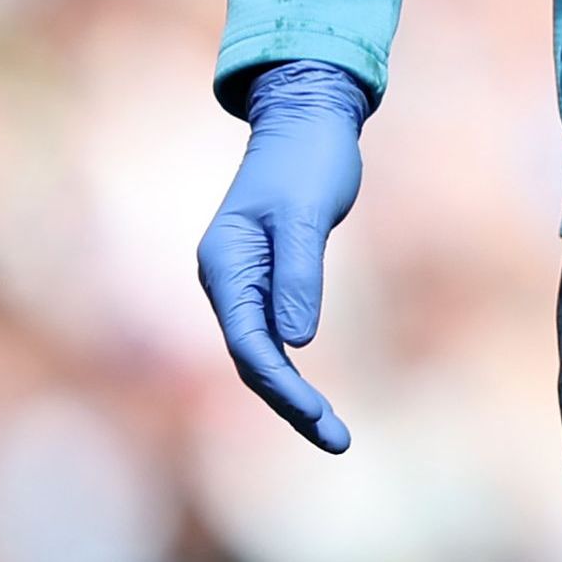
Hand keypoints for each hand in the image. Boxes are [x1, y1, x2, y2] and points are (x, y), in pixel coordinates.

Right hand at [196, 61, 369, 451]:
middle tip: (337, 440)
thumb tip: (295, 341)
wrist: (307, 120)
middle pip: (252, 358)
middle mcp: (225, 280)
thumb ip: (299, 274)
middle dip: (290, 403)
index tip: (318, 417)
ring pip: (261, 353)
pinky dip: (293, 368)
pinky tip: (313, 399)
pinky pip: (273, 335)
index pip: (248, 343)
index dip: (282, 386)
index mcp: (224, 266)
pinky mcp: (266, 279)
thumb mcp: (306, 215)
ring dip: (292, 395)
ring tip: (333, 434)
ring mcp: (242, 282)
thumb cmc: (308, 161)